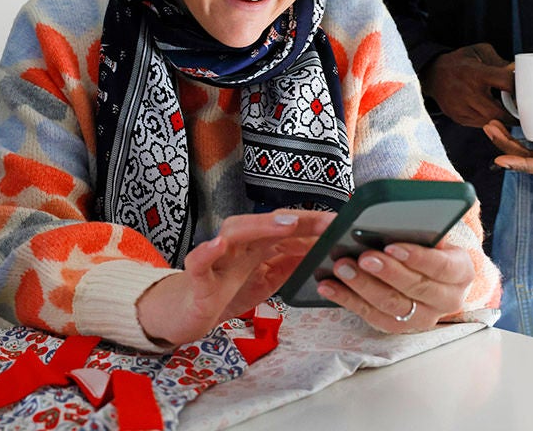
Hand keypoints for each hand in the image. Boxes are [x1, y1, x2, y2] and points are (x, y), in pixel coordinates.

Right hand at [136, 210, 332, 345]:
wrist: (190, 312)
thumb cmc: (228, 289)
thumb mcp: (269, 277)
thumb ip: (292, 262)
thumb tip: (325, 251)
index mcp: (257, 244)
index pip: (288, 228)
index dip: (314, 225)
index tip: (342, 224)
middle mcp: (238, 244)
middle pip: (266, 223)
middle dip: (296, 220)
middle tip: (325, 221)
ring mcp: (217, 257)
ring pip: (235, 232)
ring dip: (259, 226)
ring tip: (284, 224)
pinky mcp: (197, 276)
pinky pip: (198, 261)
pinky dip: (207, 252)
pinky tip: (218, 246)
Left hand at [314, 242, 474, 332]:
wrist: (430, 272)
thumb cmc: (426, 245)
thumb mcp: (430, 234)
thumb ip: (418, 230)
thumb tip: (389, 222)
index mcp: (461, 272)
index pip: (441, 267)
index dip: (416, 257)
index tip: (391, 246)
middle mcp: (448, 299)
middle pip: (415, 288)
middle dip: (386, 272)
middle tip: (362, 257)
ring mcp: (424, 317)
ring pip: (392, 305)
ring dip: (362, 286)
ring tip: (341, 268)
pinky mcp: (399, 326)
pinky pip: (372, 316)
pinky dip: (348, 300)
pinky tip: (329, 286)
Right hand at [423, 44, 514, 127]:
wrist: (433, 74)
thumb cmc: (461, 62)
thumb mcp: (480, 52)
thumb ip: (501, 61)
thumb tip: (520, 72)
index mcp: (476, 73)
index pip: (506, 82)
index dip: (520, 88)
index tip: (527, 90)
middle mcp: (467, 92)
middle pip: (499, 112)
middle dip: (514, 115)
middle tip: (523, 112)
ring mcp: (461, 107)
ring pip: (491, 122)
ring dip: (503, 120)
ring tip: (509, 112)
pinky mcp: (458, 117)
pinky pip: (481, 125)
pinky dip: (490, 121)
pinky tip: (493, 113)